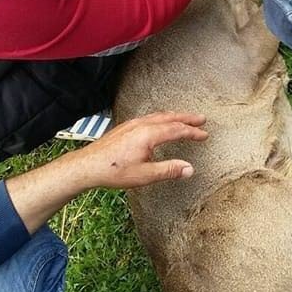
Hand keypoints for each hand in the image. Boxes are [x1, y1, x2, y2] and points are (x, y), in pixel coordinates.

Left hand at [76, 112, 207, 188]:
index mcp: (149, 134)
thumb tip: (189, 169)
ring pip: (159, 115)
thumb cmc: (113, 170)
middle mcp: (141, 125)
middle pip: (170, 117)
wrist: (87, 165)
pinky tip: (160, 123)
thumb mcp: (145, 175)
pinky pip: (149, 117)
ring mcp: (132, 124)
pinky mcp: (125, 127)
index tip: (204, 135)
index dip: (193, 132)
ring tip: (184, 119)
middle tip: (201, 119)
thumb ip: (169, 170)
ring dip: (174, 116)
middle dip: (187, 118)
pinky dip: (162, 117)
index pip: (177, 130)